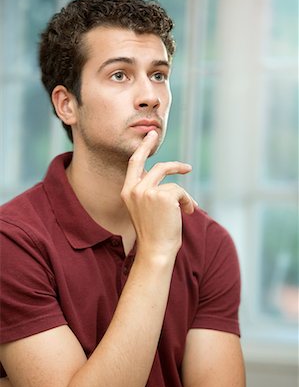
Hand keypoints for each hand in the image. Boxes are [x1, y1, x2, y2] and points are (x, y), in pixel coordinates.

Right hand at [121, 130, 194, 258]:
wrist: (155, 250)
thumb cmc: (152, 233)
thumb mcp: (145, 209)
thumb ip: (149, 192)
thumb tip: (164, 177)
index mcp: (127, 191)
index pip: (135, 163)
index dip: (143, 148)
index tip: (150, 136)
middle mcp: (134, 189)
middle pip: (158, 166)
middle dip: (174, 165)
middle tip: (187, 167)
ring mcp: (147, 191)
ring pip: (172, 182)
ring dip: (183, 195)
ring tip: (189, 208)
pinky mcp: (162, 195)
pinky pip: (181, 191)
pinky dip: (187, 202)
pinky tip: (188, 213)